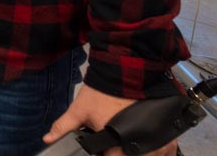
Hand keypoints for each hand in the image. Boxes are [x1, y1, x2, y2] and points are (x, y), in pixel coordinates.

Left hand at [43, 85, 177, 155]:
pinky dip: (161, 152)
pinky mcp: (167, 132)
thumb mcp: (79, 110)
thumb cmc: (102, 91)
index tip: (106, 150)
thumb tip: (48, 138)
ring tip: (130, 143)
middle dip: (124, 153)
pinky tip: (149, 146)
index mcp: (118, 141)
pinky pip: (168, 152)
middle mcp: (141, 143)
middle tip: (116, 143)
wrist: (124, 70)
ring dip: (143, 154)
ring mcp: (158, 139)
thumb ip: (63, 127)